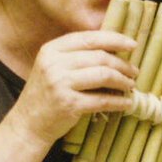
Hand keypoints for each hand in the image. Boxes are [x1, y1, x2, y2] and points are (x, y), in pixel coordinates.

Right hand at [6, 28, 138, 146]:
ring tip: (130, 85)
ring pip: (103, 76)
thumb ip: (76, 55)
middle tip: (134, 72)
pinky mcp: (68, 104)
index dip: (114, 39)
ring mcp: (60, 84)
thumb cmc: (46, 94)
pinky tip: (126, 103)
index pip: (89, 38)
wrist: (28, 123)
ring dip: (122, 81)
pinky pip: (101, 100)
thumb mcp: (53, 66)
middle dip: (122, 64)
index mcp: (51, 49)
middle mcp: (54, 63)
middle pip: (100, 57)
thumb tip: (114, 49)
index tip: (132, 45)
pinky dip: (118, 102)